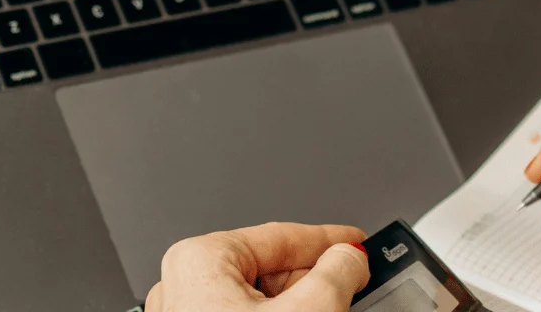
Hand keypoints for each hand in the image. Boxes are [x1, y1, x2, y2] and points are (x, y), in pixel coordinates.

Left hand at [145, 222, 369, 311]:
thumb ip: (336, 276)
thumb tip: (349, 259)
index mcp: (200, 260)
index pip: (279, 237)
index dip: (328, 240)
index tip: (357, 244)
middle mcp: (183, 287)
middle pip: (268, 271)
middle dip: (315, 281)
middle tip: (355, 285)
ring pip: (258, 303)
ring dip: (300, 308)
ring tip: (335, 311)